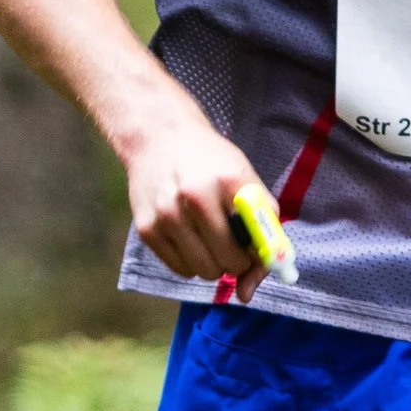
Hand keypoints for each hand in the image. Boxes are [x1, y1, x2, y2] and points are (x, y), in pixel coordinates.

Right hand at [118, 90, 278, 296]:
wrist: (158, 138)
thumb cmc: (208, 160)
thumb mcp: (243, 174)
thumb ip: (262, 218)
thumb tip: (264, 272)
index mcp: (228, 181)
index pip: (256, 239)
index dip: (260, 255)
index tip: (256, 255)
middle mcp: (195, 197)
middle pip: (229, 262)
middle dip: (237, 262)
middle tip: (233, 247)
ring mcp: (167, 215)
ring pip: (204, 271)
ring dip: (213, 264)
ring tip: (209, 241)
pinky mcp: (146, 229)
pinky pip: (181, 270)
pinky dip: (191, 262)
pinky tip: (190, 240)